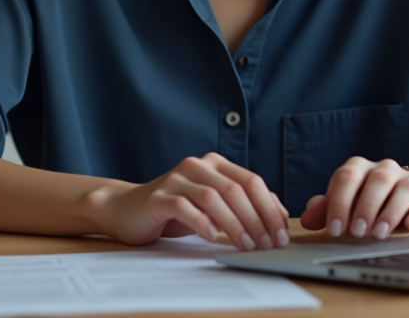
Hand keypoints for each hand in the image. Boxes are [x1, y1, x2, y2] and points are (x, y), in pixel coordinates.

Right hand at [90, 152, 289, 249]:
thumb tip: (279, 215)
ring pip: (213, 197)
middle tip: (267, 244)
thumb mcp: (213, 206)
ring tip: (246, 245)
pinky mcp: (159, 196)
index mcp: (215, 163)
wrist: (128, 209)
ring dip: (234, 224)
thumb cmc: (176, 210)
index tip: (280, 234)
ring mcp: (176, 178)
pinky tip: (212, 237)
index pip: (252, 180)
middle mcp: (197, 165)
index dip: (269, 208)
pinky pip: (184, 206)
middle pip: (236, 189)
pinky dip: (202, 222)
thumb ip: (242, 205)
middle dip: (257, 219)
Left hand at [299, 157, 408, 239]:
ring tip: (380, 233)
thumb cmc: (374, 201)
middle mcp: (385, 169)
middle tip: (358, 233)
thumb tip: (307, 219)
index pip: (346, 177)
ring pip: (402, 188)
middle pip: (376, 180)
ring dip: (390, 212)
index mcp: (360, 169)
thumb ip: (327, 209)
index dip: (339, 203)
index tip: (335, 229)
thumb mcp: (349, 204)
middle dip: (365, 207)